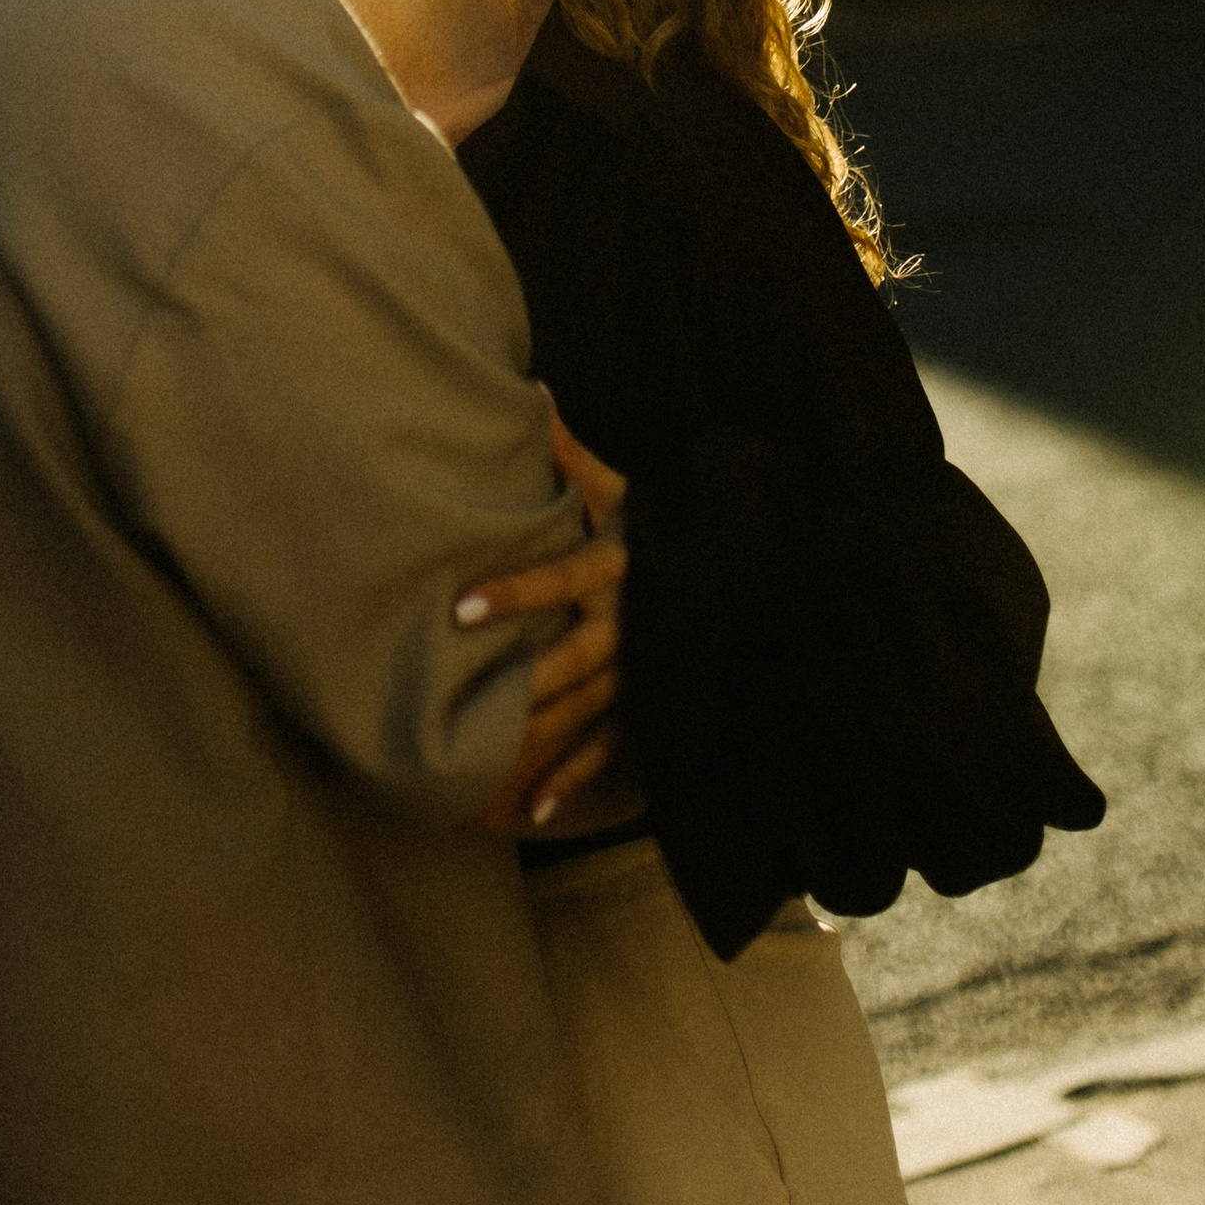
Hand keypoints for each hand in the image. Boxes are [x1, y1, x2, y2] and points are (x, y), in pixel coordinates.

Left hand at [466, 407, 630, 837]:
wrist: (745, 575)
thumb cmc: (666, 527)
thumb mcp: (626, 490)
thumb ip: (575, 454)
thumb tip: (535, 390)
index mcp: (620, 567)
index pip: (557, 577)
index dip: (510, 591)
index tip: (458, 606)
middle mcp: (631, 624)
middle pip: (570, 655)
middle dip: (521, 676)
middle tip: (464, 697)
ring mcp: (643, 671)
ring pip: (586, 709)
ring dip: (538, 738)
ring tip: (486, 763)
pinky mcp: (650, 705)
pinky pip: (612, 750)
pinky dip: (572, 782)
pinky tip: (533, 813)